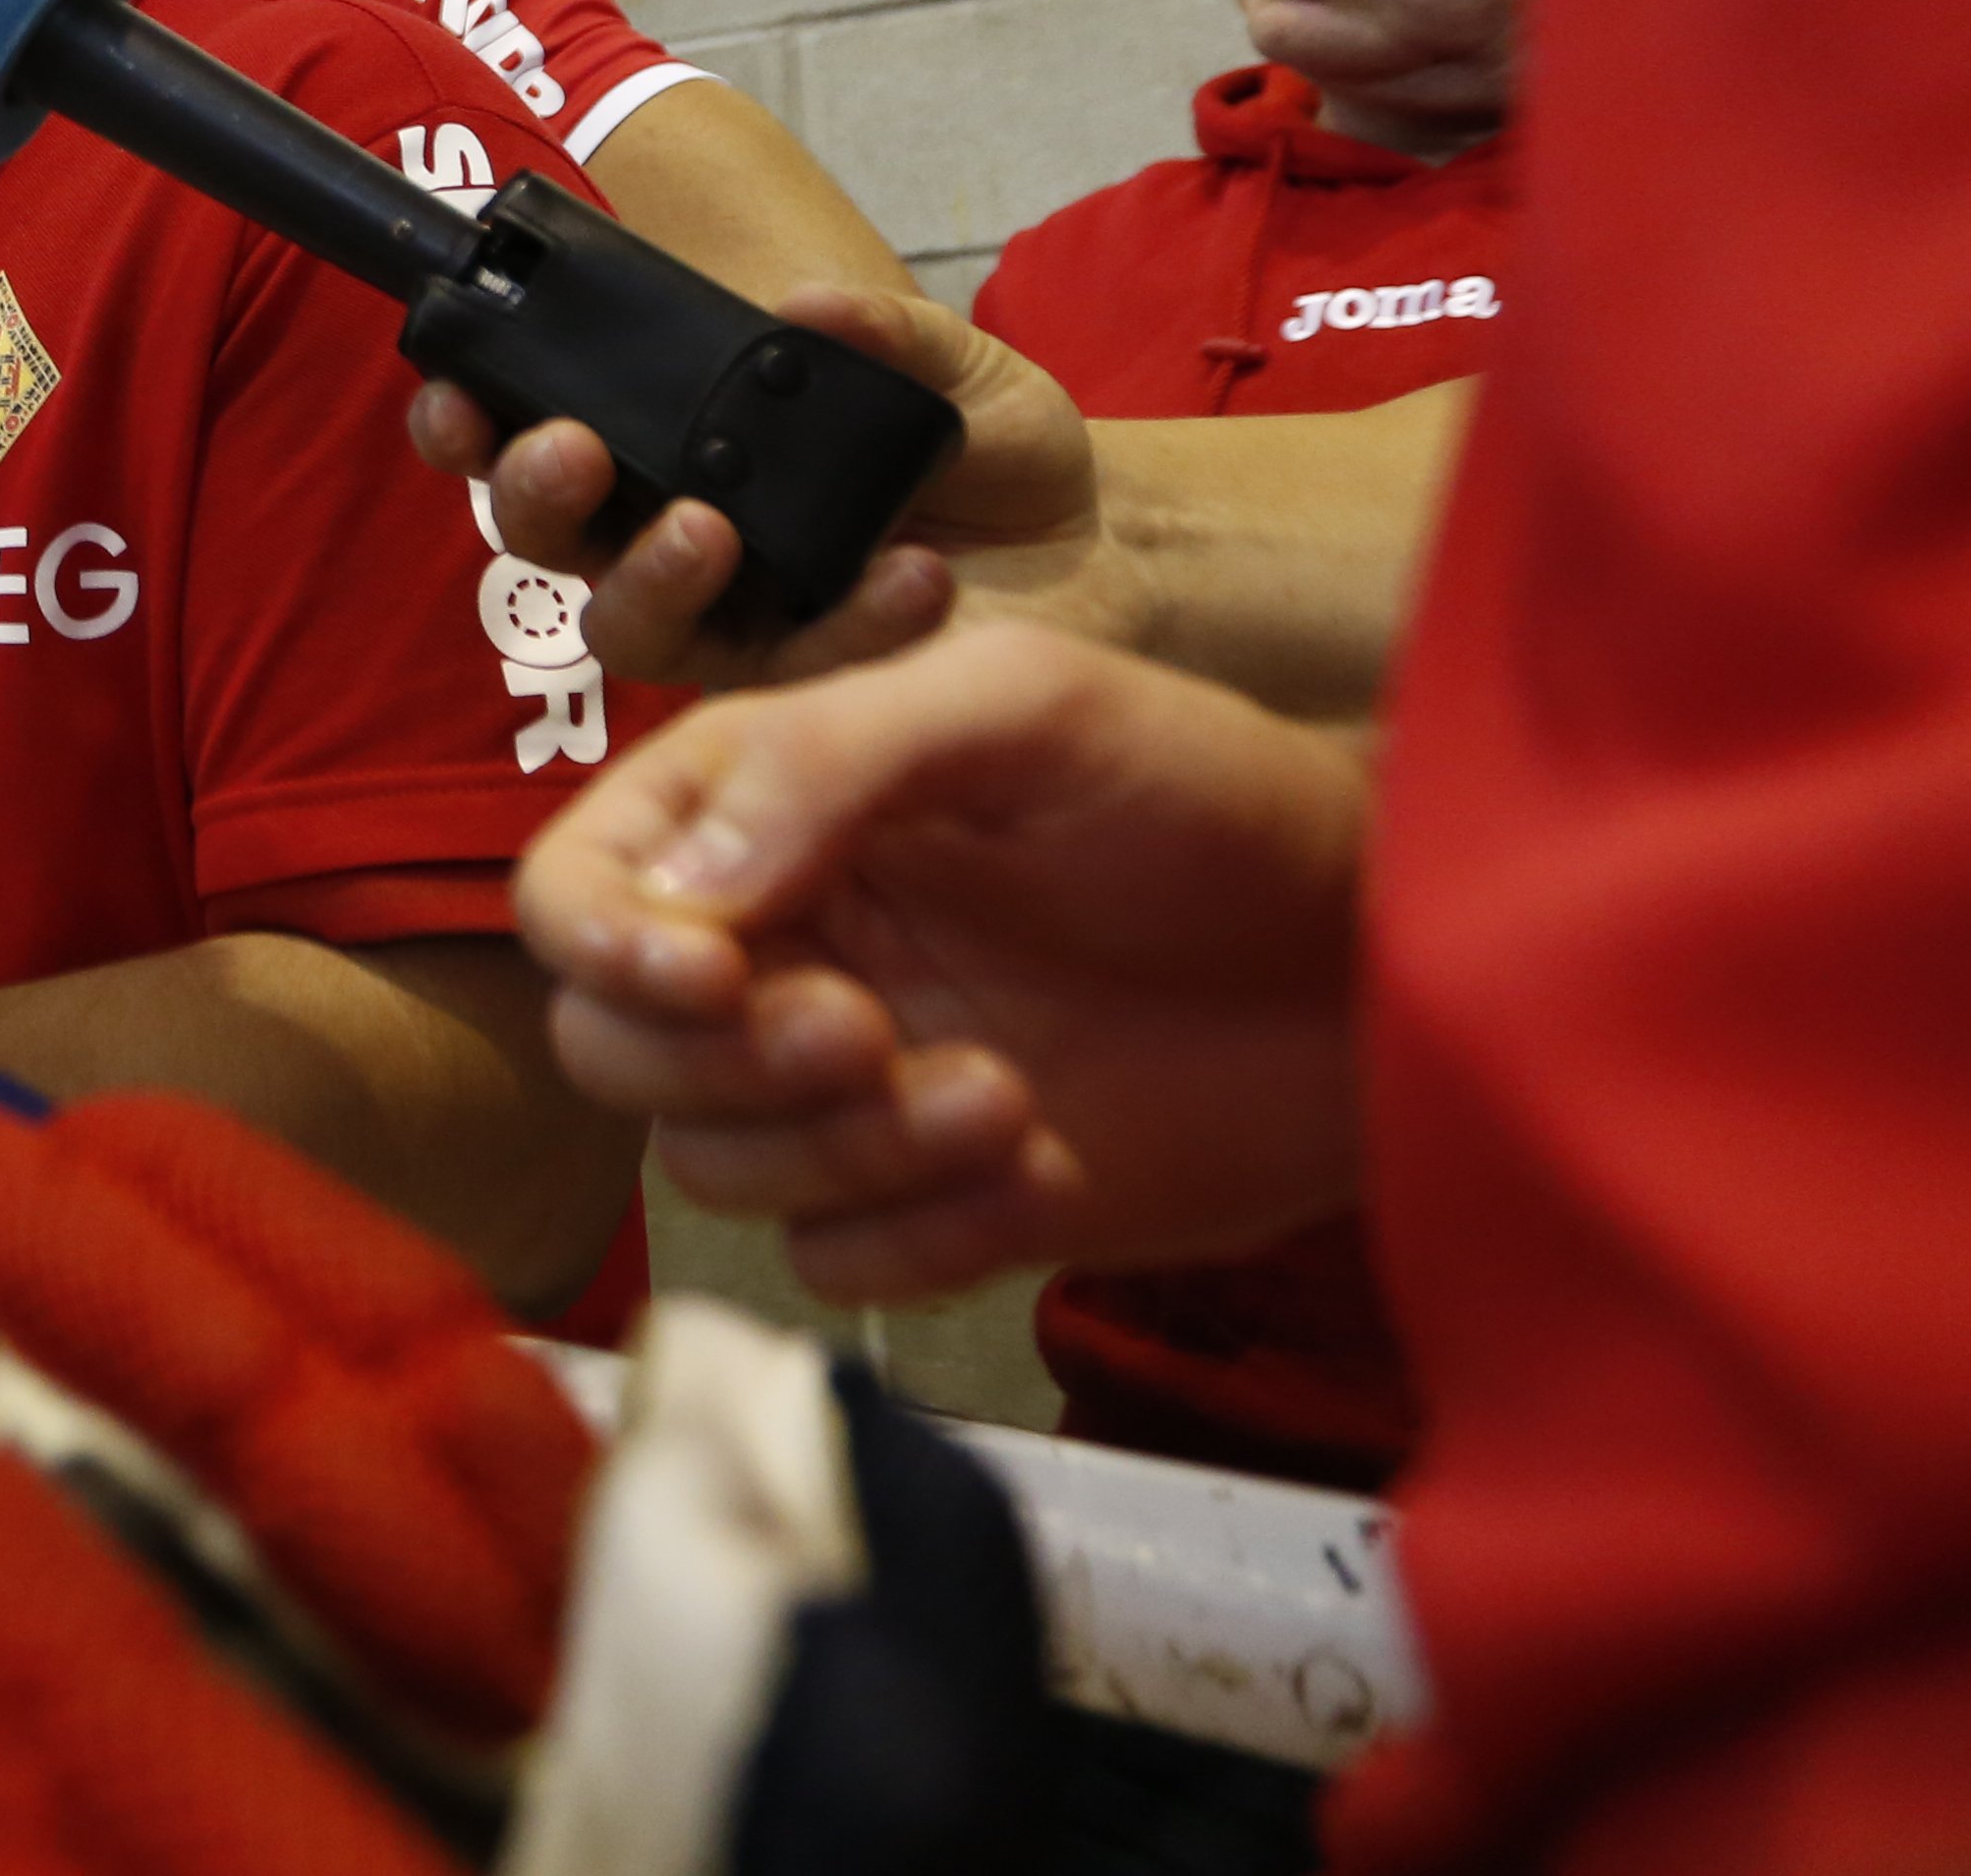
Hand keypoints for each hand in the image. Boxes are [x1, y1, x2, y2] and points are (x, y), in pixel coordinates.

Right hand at [417, 282, 1110, 691]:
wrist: (1101, 550)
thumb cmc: (993, 450)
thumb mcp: (952, 365)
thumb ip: (883, 332)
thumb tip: (802, 306)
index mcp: (674, 445)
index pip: (528, 432)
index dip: (469, 420)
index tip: (462, 393)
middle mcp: (670, 538)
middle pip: (547, 535)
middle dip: (534, 491)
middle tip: (574, 451)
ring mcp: (727, 626)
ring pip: (625, 627)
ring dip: (647, 576)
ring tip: (707, 530)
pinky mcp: (799, 697)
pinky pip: (783, 676)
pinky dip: (840, 628)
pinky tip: (907, 577)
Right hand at [513, 622, 1370, 1300]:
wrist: (1390, 967)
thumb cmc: (1220, 803)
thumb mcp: (1028, 708)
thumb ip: (830, 760)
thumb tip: (683, 891)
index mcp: (774, 810)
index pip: (580, 886)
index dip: (604, 942)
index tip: (702, 973)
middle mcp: (790, 947)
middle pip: (613, 1050)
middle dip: (720, 1065)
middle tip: (865, 1033)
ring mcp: (861, 1084)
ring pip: (716, 1168)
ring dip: (837, 1152)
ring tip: (999, 1100)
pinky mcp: (943, 1202)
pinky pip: (838, 1262)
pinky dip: (920, 1235)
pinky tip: (1044, 1167)